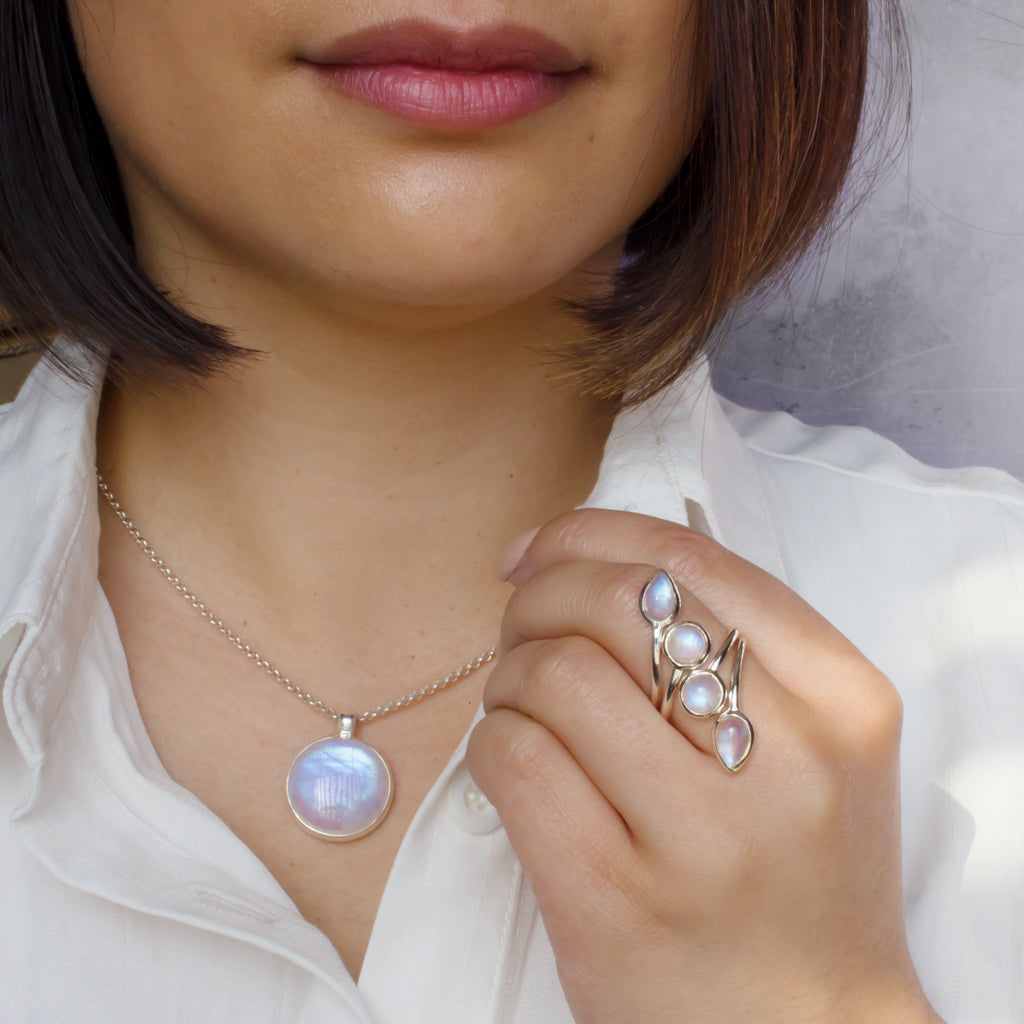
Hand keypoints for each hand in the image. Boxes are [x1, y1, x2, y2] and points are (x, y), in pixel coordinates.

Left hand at [466, 509, 943, 1023]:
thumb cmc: (796, 873)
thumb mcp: (812, 742)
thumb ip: (729, 641)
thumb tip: (582, 556)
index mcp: (842, 697)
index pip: (689, 557)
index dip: (588, 532)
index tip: (539, 550)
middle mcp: (786, 758)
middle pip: (613, 602)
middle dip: (537, 598)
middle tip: (521, 632)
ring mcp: (701, 835)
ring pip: (552, 673)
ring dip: (510, 675)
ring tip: (522, 706)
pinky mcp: (615, 900)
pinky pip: (512, 758)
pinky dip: (492, 741)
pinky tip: (515, 764)